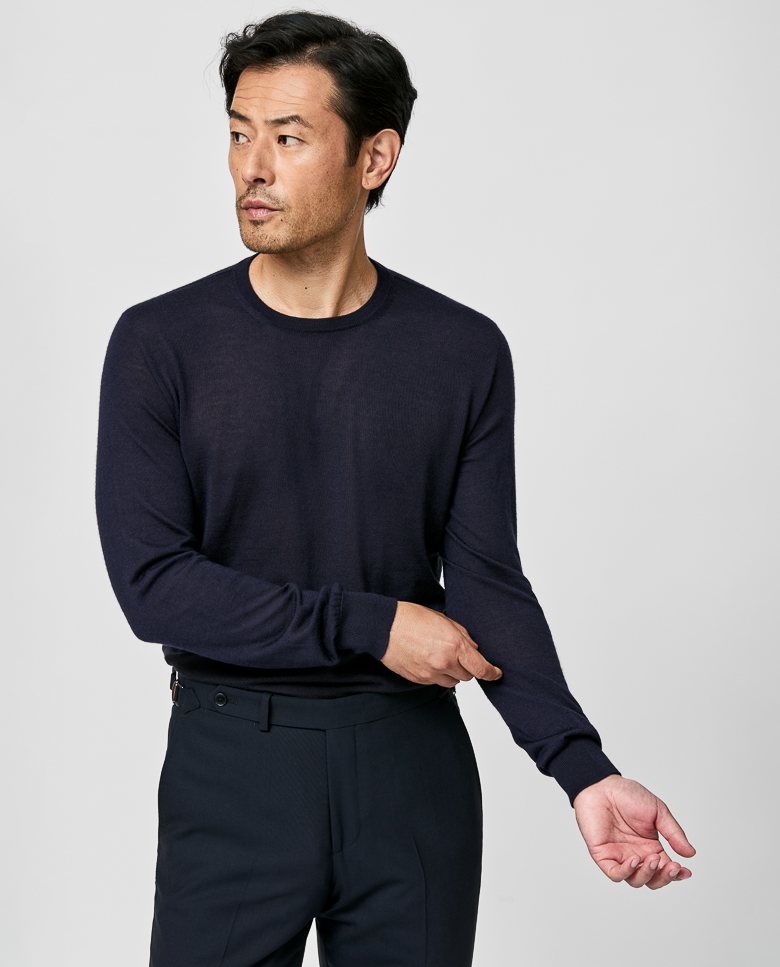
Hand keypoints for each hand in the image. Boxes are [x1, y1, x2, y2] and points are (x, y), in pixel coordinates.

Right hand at [380, 601, 502, 686]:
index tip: (496, 674)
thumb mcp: (443, 619)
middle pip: (468, 676)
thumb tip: (474, 649)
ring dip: (452, 672)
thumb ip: (463, 635)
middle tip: (458, 654)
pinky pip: (436, 682)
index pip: (480, 668)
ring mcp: (431, 673)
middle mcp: (444, 662)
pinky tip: (428, 659)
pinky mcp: (419, 679)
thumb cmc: (411, 618)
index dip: (492, 673)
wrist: (383, 627)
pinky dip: (437, 674)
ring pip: (453, 681)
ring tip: (440, 656)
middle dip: (467, 667)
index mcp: (454, 645)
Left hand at [573, 774, 694, 889]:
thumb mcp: (658, 811)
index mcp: (650, 847)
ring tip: (652, 859)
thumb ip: (673, 833)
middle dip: (664, 878)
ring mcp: (619, 856)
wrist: (602, 785)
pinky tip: (634, 860)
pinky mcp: (603, 855)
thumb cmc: (628, 795)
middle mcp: (636, 855)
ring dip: (647, 875)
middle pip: (653, 880)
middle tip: (671, 866)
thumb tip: (690, 854)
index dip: (676, 874)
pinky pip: (615, 873)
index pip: (666, 869)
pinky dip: (626, 872)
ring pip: (636, 881)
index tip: (686, 871)